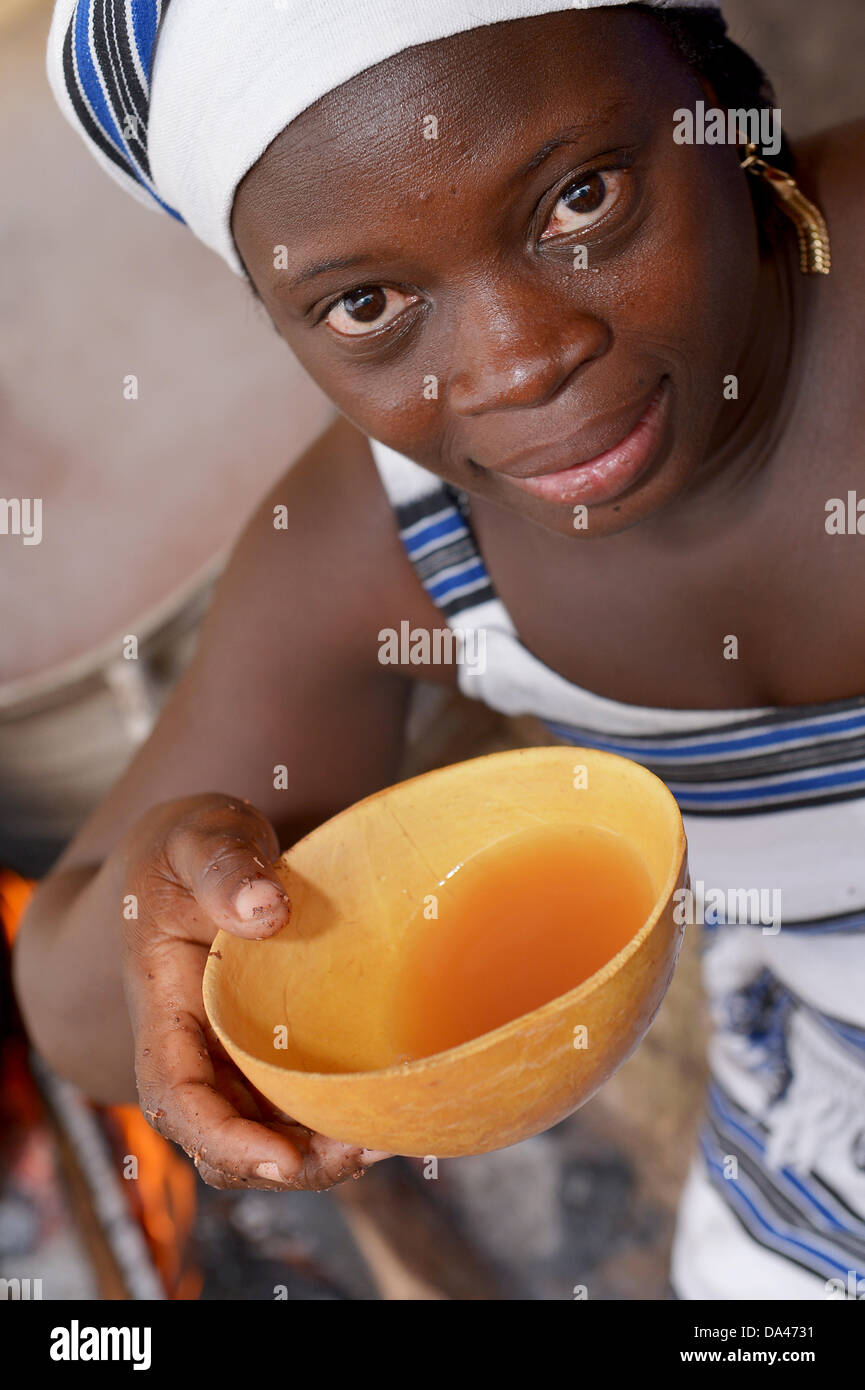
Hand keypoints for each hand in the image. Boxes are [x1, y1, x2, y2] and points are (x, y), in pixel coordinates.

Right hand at [120, 793, 388, 1189]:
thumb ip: (225, 868)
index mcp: (164, 1007)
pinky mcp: (269, 1050)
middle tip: (363, 1150)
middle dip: (288, 1164)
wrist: (197, 852)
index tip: (282, 1160)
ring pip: (264, 1135)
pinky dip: (336, 1119)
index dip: (223, 1139)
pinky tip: (391, 1107)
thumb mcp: (199, 835)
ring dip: (319, 1153)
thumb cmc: (191, 844)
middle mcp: (194, 1047)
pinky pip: (296, 1104)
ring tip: (390, 1136)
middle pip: (223, 1140)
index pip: (176, 1097)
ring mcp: (231, 1055)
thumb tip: (266, 910)